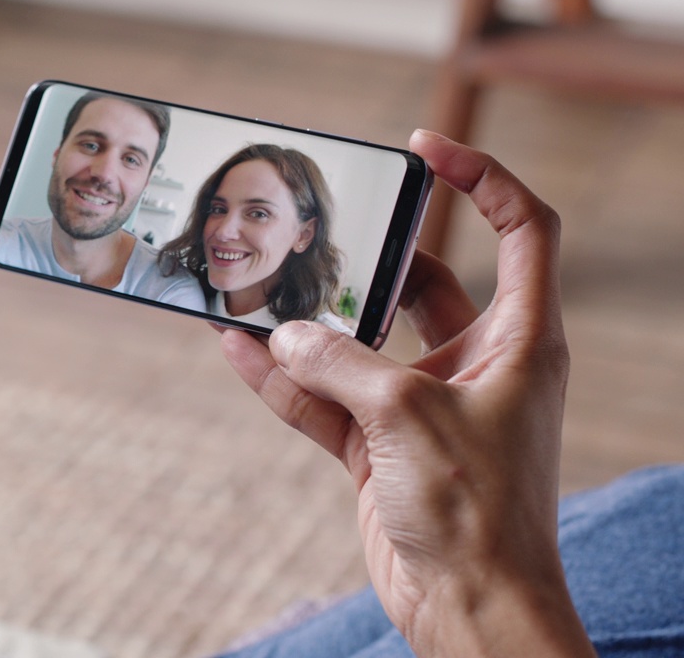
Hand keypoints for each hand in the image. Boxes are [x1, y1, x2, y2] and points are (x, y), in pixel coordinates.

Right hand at [220, 131, 593, 656]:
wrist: (467, 607)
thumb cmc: (477, 512)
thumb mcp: (407, 415)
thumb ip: (338, 364)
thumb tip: (281, 333)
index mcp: (517, 338)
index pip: (521, 231)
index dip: (483, 177)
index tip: (425, 149)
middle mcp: (473, 361)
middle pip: (426, 279)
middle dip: (374, 254)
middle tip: (322, 224)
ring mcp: (421, 403)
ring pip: (360, 341)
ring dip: (310, 322)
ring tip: (257, 286)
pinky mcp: (379, 444)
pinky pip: (322, 396)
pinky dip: (281, 378)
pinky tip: (235, 349)